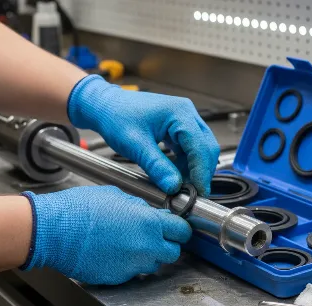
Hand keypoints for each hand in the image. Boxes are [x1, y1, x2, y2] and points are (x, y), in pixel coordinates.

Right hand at [21, 186, 191, 284]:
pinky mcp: (119, 278)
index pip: (182, 231)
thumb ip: (139, 207)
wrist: (53, 231)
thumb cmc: (80, 209)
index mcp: (148, 222)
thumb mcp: (116, 196)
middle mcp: (146, 246)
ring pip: (155, 264)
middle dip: (167, 244)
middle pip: (174, 252)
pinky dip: (130, 264)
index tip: (177, 229)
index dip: (180, 229)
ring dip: (149, 255)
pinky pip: (134, 272)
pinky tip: (115, 253)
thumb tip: (148, 213)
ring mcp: (133, 265)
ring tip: (131, 245)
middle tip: (156, 237)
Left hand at [67, 75, 219, 195]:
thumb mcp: (135, 145)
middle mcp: (186, 114)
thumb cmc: (116, 116)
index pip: (201, 147)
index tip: (198, 192)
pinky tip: (175, 174)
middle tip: (192, 192)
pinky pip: (189, 149)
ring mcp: (183, 120)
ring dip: (193, 169)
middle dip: (201, 172)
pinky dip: (185, 164)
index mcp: (179, 113)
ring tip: (180, 186)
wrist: (105, 107)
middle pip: (206, 148)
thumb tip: (174, 186)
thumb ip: (156, 166)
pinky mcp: (177, 128)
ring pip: (199, 150)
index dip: (202, 172)